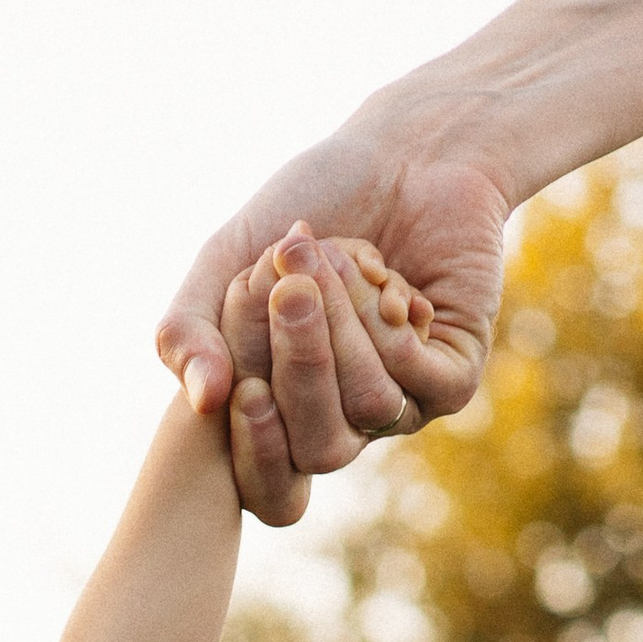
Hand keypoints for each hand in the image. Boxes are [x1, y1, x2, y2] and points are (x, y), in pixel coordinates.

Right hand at [217, 226, 440, 524]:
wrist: (397, 151)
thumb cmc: (306, 210)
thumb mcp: (226, 262)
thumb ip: (189, 328)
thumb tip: (203, 401)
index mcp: (283, 418)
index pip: (272, 490)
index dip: (258, 457)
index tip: (245, 392)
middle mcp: (344, 426)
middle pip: (320, 450)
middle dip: (300, 367)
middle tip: (287, 288)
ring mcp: (402, 406)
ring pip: (369, 406)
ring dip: (343, 325)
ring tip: (328, 254)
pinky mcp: (454, 376)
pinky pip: (417, 377)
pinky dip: (386, 318)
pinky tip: (383, 273)